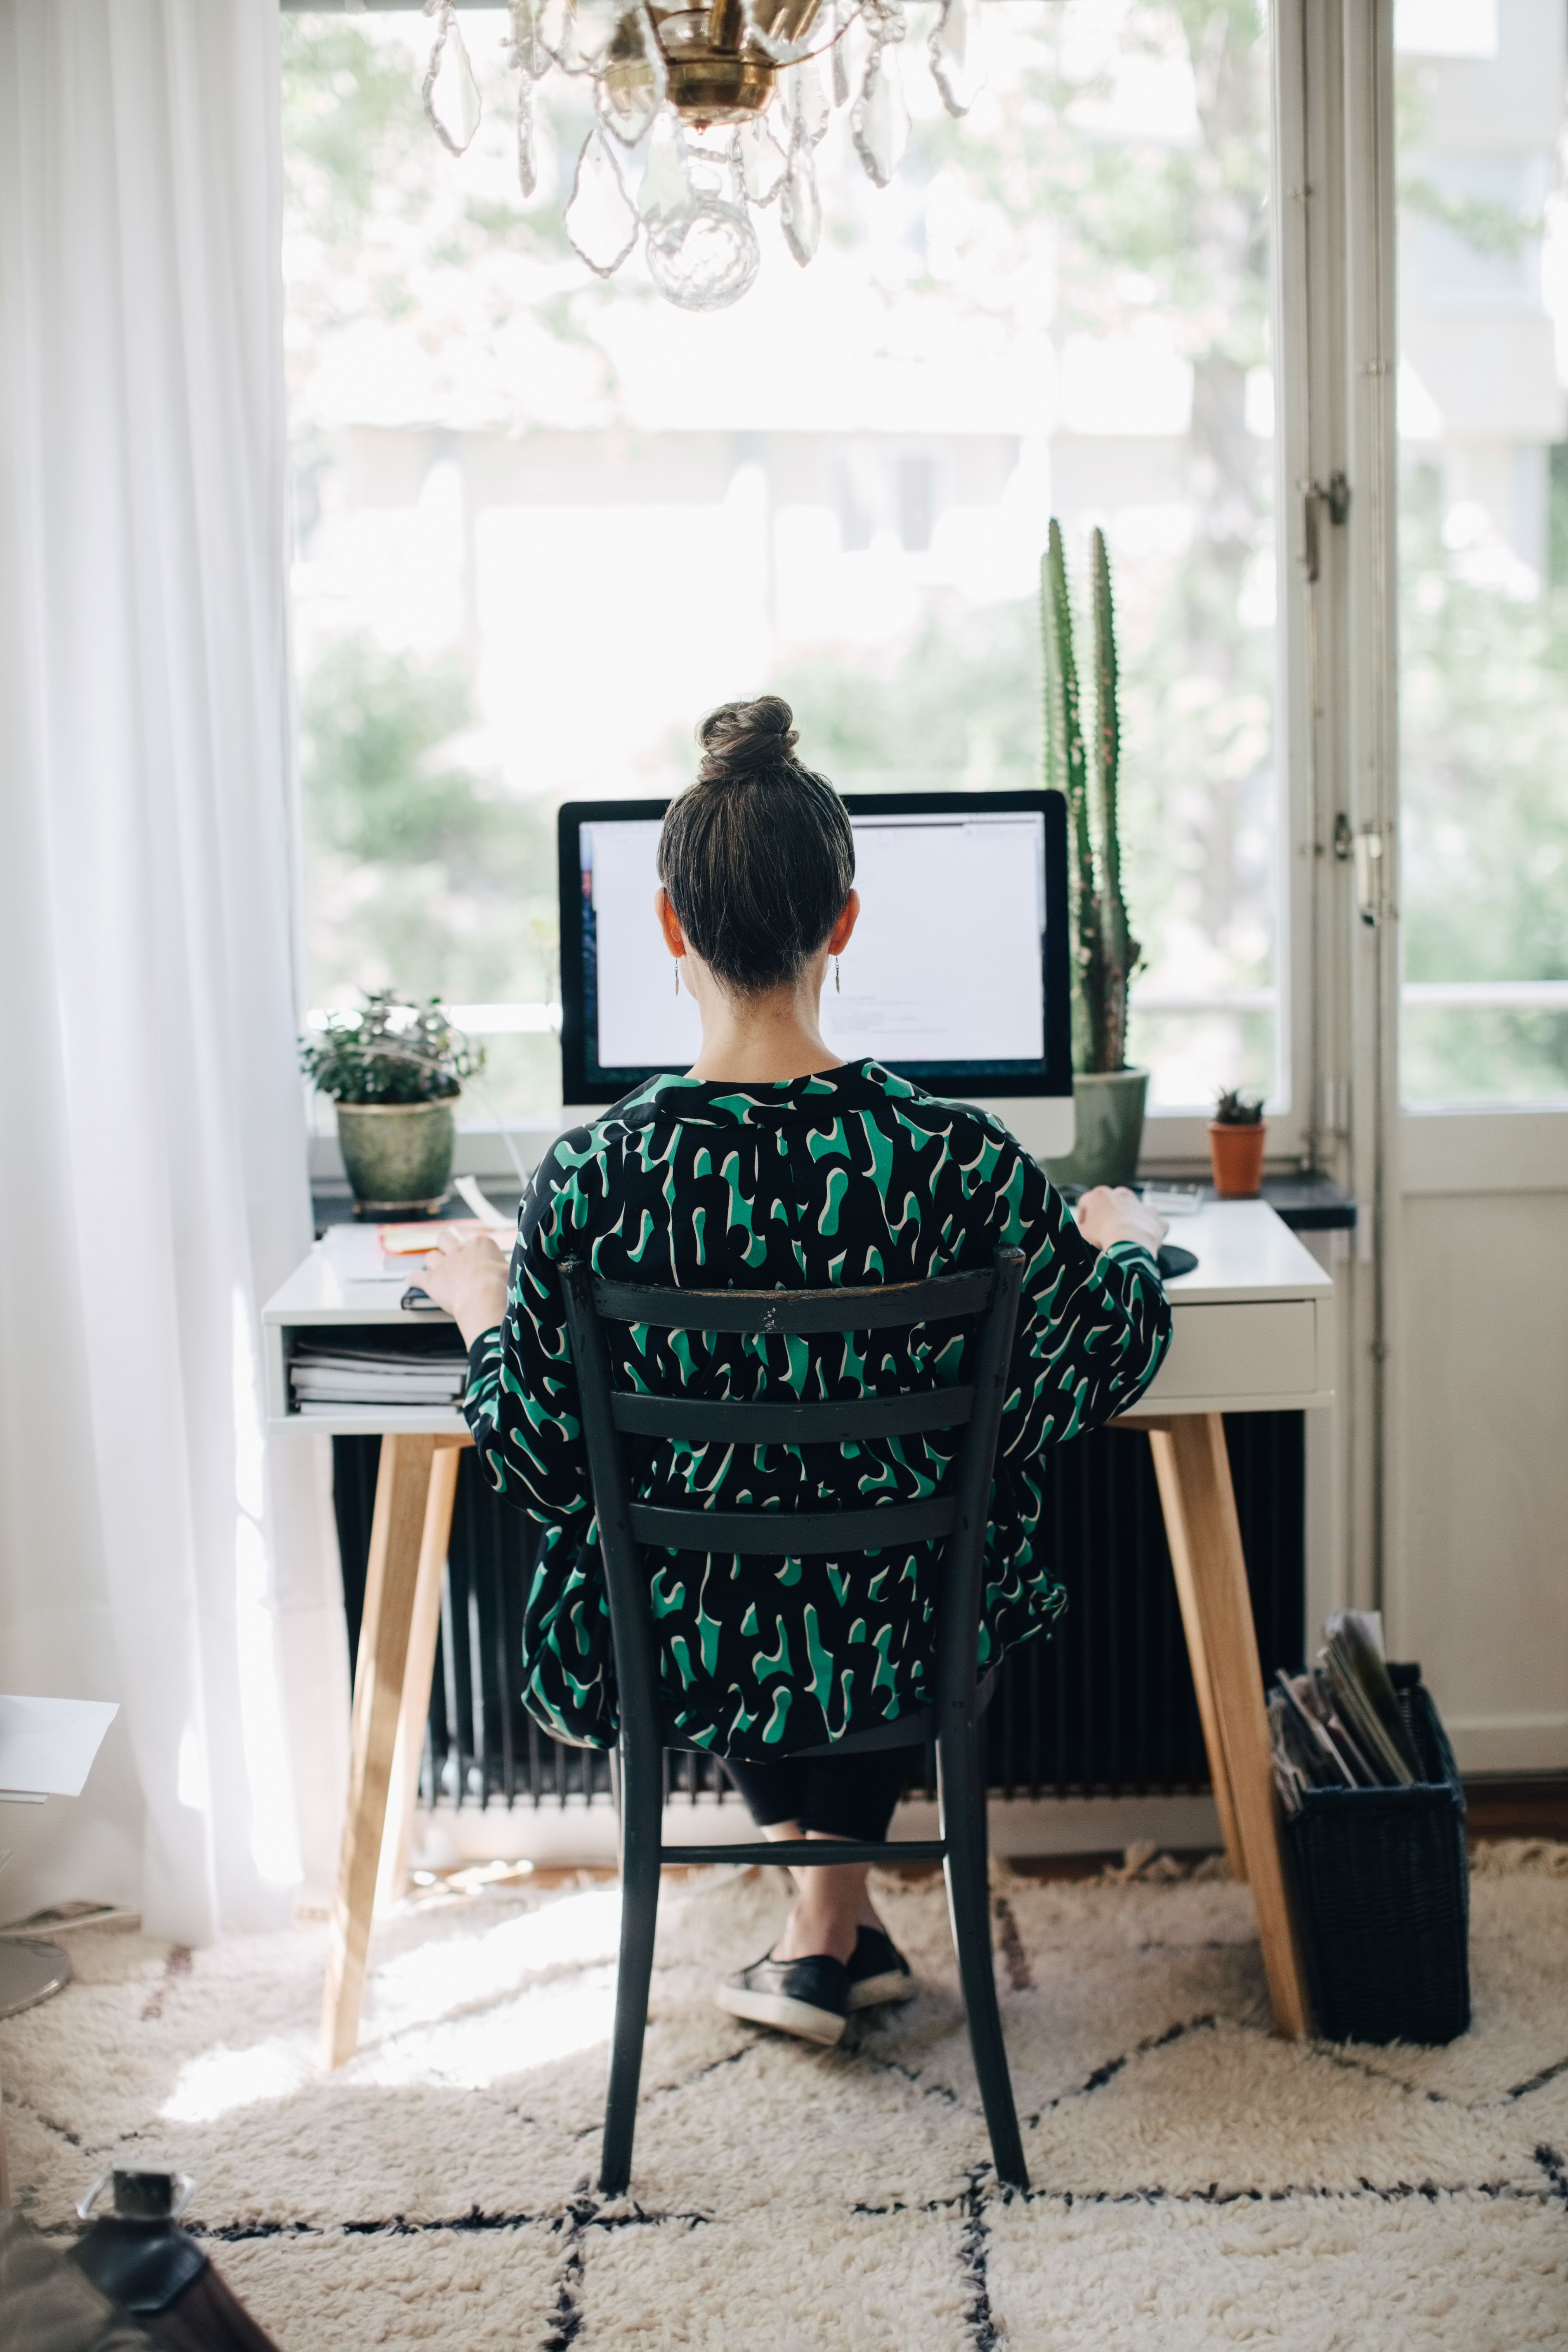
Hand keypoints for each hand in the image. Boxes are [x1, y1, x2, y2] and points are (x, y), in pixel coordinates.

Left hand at [415, 1230, 510, 1347]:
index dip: (475, 1252)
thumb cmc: (503, 1286)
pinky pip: (415, 1276)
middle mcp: (460, 1249)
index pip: (475, 1241)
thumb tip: (511, 1271)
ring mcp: (444, 1264)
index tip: (480, 1261)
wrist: (485, 1298)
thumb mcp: (511, 1271)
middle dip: (445, 1243)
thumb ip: (504, 1267)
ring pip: (430, 1255)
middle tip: (449, 1251)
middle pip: (445, 1238)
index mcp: (481, 1244)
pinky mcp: (431, 1280)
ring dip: (432, 1262)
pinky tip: (410, 1280)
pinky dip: (412, 1279)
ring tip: (435, 1269)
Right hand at [1074, 1185, 1167, 1257]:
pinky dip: (1151, 1227)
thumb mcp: (1080, 1234)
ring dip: (1131, 1216)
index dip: (1083, 1218)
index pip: (1085, 1203)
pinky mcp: (1154, 1217)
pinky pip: (1154, 1220)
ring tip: (1126, 1233)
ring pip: (1134, 1207)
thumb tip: (1077, 1229)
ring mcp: (1140, 1204)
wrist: (1129, 1243)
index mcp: (1099, 1195)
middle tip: (1104, 1232)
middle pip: (1111, 1203)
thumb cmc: (1101, 1237)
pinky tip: (1147, 1236)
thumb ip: (1078, 1228)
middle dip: (1107, 1215)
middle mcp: (1121, 1194)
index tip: (1084, 1231)